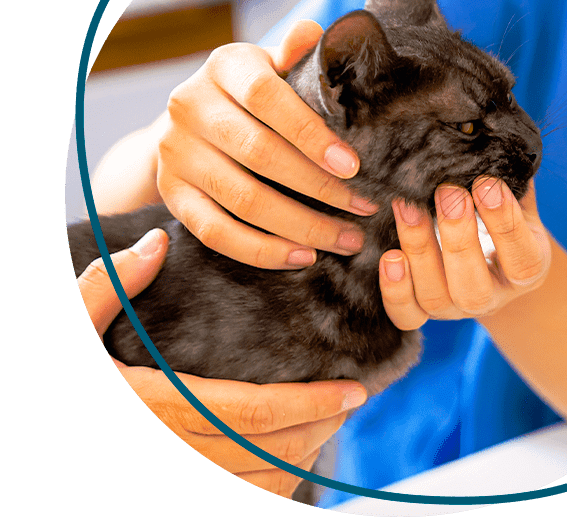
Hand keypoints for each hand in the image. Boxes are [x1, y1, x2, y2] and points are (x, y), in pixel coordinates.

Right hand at [77, 229, 366, 497]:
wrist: (43, 437)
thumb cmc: (56, 386)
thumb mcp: (68, 330)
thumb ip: (108, 287)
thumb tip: (154, 243)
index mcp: (160, 407)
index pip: (255, 410)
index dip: (311, 404)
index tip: (352, 389)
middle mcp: (175, 452)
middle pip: (271, 449)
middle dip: (321, 426)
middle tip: (353, 399)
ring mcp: (180, 479)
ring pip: (263, 481)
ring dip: (306, 454)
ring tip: (331, 421)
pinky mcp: (180, 490)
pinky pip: (245, 499)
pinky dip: (278, 482)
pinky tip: (293, 453)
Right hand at [155, 20, 377, 268]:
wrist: (190, 122)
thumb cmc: (251, 93)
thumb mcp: (271, 66)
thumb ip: (295, 57)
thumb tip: (315, 32)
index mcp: (225, 66)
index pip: (269, 98)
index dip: (313, 135)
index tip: (354, 167)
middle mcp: (190, 106)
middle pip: (260, 155)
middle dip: (321, 189)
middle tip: (366, 209)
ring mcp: (176, 154)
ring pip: (244, 200)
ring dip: (303, 227)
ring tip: (347, 240)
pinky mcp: (172, 195)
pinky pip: (218, 233)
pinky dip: (264, 251)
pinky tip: (304, 257)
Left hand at [378, 178, 551, 329]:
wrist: (487, 257)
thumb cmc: (499, 215)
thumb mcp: (516, 200)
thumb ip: (510, 179)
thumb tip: (496, 135)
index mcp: (526, 270)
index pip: (521, 258)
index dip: (504, 223)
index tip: (486, 184)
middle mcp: (492, 297)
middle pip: (474, 286)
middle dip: (458, 238)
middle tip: (446, 192)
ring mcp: (455, 309)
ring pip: (436, 297)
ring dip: (420, 251)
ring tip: (407, 208)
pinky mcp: (424, 312)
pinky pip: (407, 316)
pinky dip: (395, 290)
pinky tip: (388, 256)